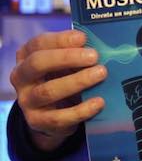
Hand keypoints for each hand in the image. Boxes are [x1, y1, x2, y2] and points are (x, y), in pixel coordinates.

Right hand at [10, 30, 106, 150]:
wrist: (53, 113)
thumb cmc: (63, 77)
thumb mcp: (66, 62)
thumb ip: (76, 51)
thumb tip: (98, 43)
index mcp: (26, 56)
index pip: (39, 43)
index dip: (60, 39)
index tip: (83, 38)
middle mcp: (21, 77)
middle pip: (38, 64)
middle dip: (67, 58)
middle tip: (94, 56)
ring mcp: (27, 101)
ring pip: (48, 91)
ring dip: (77, 81)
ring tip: (101, 74)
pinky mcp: (37, 121)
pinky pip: (58, 117)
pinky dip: (81, 110)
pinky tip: (99, 102)